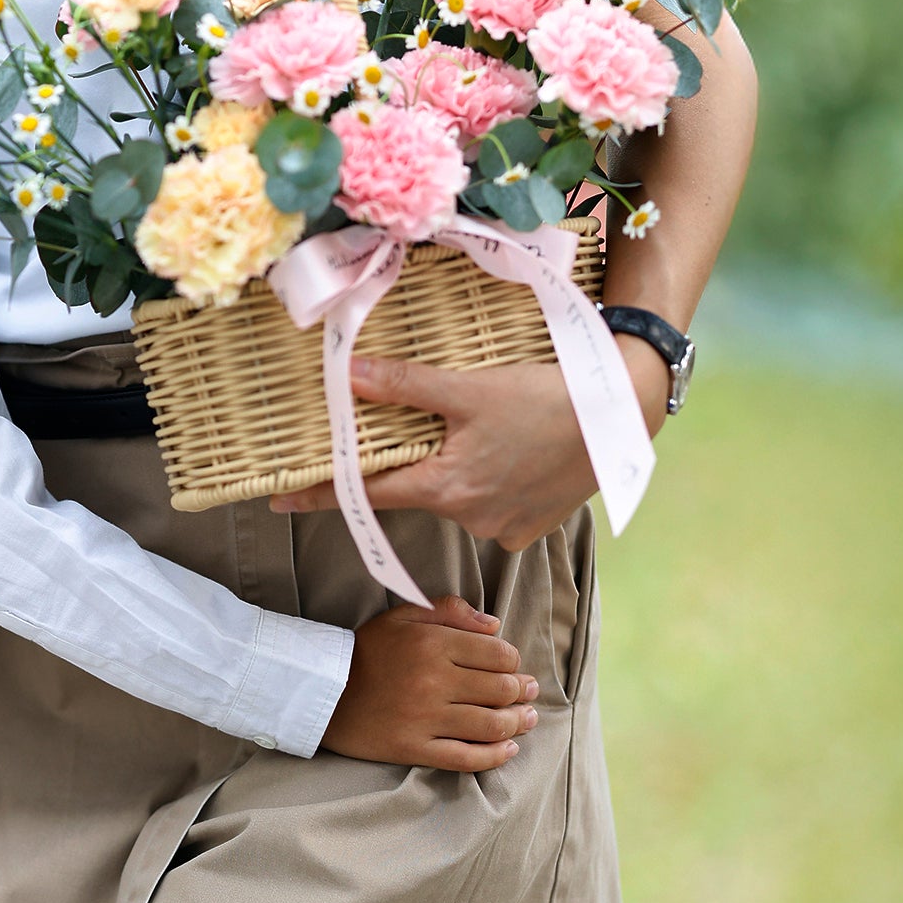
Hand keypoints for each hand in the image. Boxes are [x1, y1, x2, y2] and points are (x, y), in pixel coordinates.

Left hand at [269, 347, 667, 550]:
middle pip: (413, 489)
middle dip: (407, 461)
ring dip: (453, 466)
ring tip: (484, 430)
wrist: (625, 417)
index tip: (277, 501)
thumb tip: (344, 374)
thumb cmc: (546, 399)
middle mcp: (471, 519)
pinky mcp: (532, 525)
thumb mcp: (468, 388)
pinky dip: (488, 478)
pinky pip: (490, 504)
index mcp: (447, 489)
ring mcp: (504, 527)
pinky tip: (507, 449)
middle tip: (425, 427)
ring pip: (454, 494)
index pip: (365, 495)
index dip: (320, 494)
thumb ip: (404, 385)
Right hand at [321, 595, 538, 772]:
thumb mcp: (402, 616)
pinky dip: (495, 756)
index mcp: (431, 643)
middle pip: (500, 690)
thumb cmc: (367, 650)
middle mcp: (433, 681)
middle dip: (522, 692)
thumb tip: (494, 625)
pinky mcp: (415, 748)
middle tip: (529, 692)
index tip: (513, 666)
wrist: (322, 690)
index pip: (497, 654)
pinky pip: (467, 757)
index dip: (513, 661)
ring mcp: (425, 718)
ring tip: (527, 719)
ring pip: (491, 725)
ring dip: (518, 723)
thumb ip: (449, 610)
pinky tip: (508, 749)